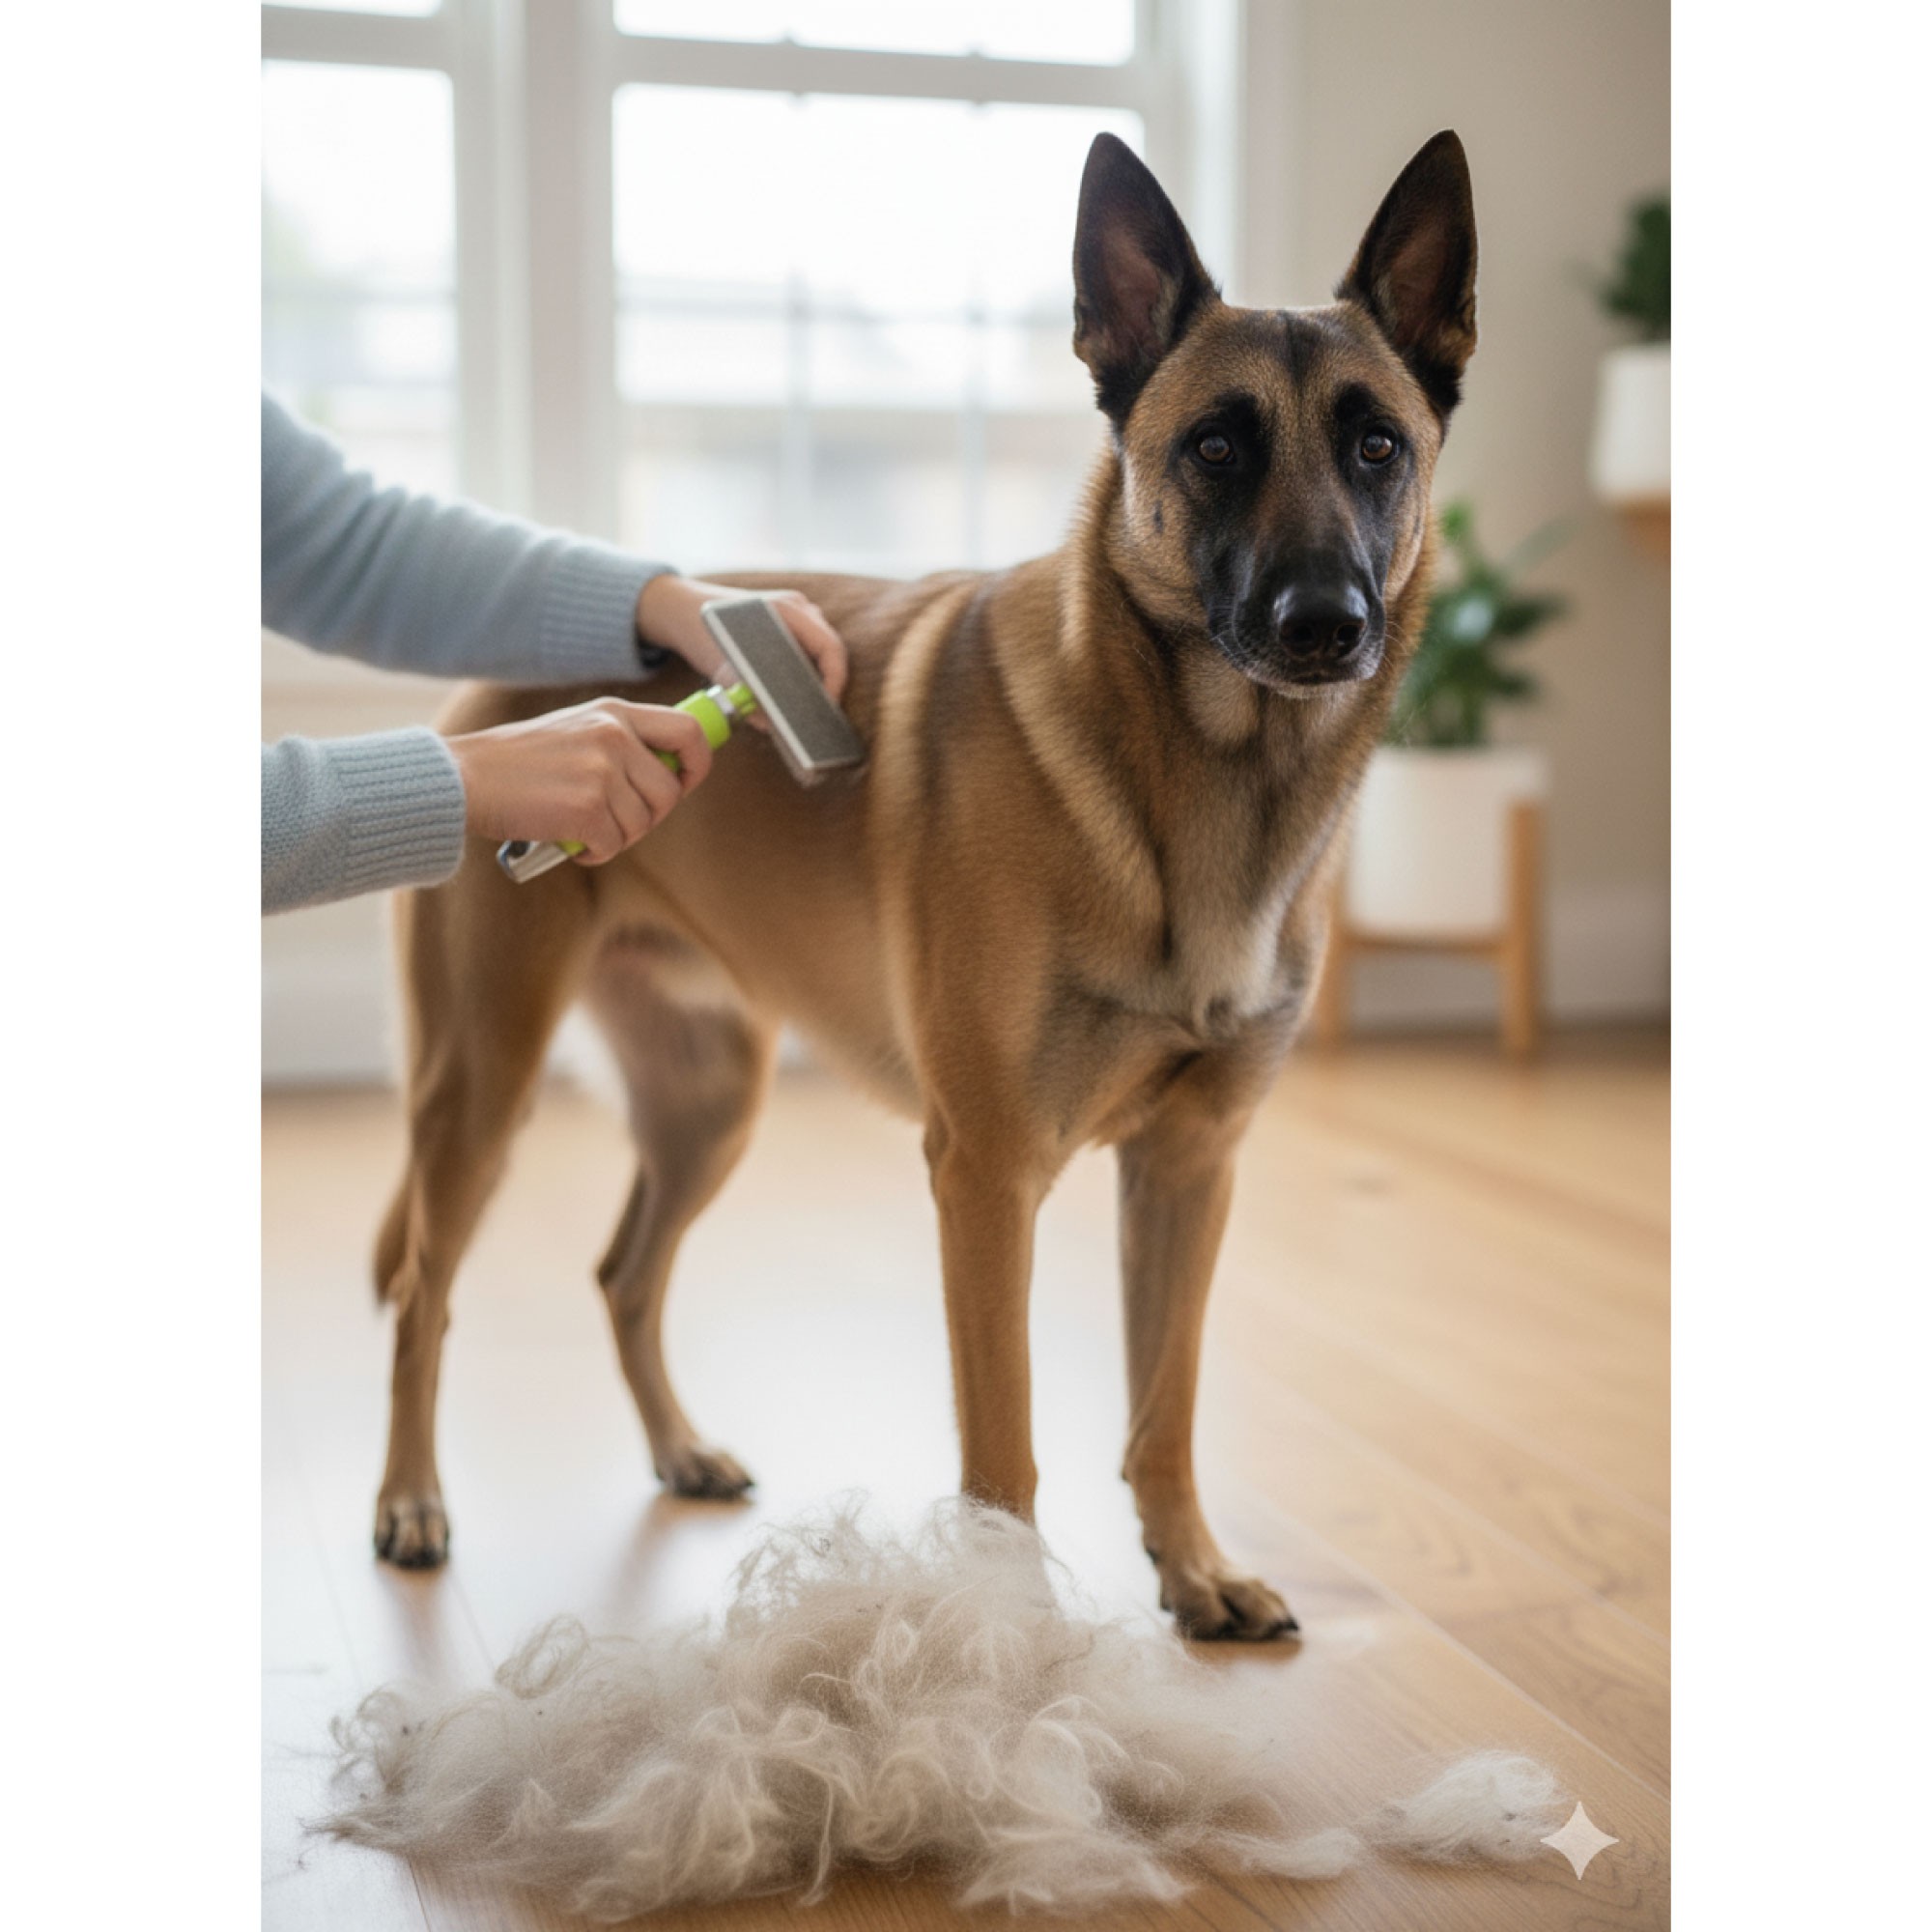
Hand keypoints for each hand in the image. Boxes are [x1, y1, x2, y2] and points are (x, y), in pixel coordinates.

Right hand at [447, 697, 714, 864]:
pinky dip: (595, 853)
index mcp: (614, 713)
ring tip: (583, 830)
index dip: (696, 765)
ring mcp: (601, 771)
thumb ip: (619, 742)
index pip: (689, 731)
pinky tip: (571, 843)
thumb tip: (668, 774)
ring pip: (642, 823)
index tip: (682, 784)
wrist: (462, 778)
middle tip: (616, 822)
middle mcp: (614, 736)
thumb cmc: (514, 763)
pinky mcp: (587, 808)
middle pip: (669, 791)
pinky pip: (615, 845)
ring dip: (617, 838)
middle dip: (649, 817)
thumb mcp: (574, 730)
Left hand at [635, 575, 849, 722]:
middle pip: (830, 651)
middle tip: (820, 715)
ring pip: (822, 651)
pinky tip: (798, 694)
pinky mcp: (792, 623)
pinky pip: (810, 649)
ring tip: (811, 708)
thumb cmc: (703, 637)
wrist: (685, 610)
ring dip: (819, 678)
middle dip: (828, 684)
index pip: (830, 648)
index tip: (826, 708)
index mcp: (785, 610)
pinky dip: (807, 670)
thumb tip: (775, 727)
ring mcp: (798, 611)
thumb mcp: (724, 673)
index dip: (834, 681)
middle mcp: (798, 607)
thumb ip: (749, 701)